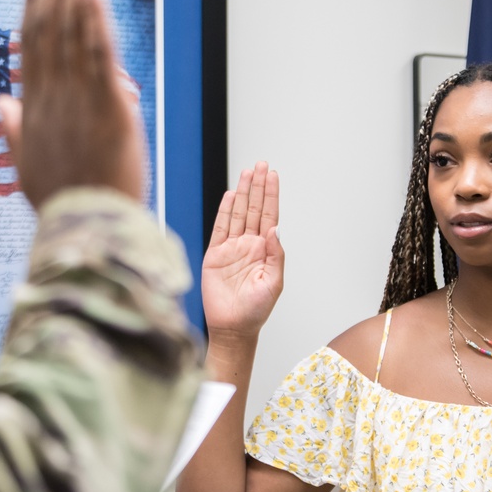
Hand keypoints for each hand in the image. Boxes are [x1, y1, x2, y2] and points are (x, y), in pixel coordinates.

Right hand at [0, 0, 143, 207]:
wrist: (89, 228)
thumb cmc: (63, 200)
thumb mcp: (28, 166)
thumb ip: (14, 129)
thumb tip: (2, 102)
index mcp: (34, 108)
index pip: (32, 44)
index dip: (33, 3)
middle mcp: (52, 96)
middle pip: (48, 29)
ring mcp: (78, 98)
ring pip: (71, 34)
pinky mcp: (107, 105)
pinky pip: (98, 52)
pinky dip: (92, 18)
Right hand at [202, 162, 283, 339]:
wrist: (233, 327)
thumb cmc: (256, 310)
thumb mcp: (273, 282)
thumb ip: (276, 255)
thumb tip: (275, 229)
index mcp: (265, 250)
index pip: (269, 216)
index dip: (270, 195)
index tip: (273, 176)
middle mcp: (249, 245)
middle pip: (253, 209)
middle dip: (257, 186)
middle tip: (261, 165)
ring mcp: (231, 248)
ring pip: (237, 213)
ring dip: (242, 193)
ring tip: (247, 173)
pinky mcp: (215, 255)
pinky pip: (219, 228)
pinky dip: (224, 211)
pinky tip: (229, 196)